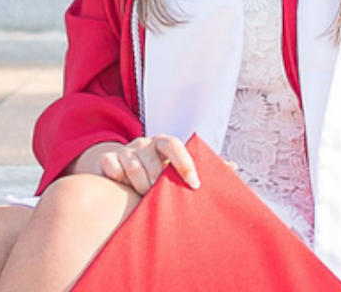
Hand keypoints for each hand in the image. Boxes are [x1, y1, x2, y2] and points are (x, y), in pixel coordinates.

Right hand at [78, 135, 199, 194]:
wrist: (121, 176)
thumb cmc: (157, 176)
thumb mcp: (177, 171)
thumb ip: (203, 168)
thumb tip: (232, 166)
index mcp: (163, 144)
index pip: (174, 146)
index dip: (185, 163)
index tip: (194, 184)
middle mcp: (144, 144)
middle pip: (153, 161)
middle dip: (157, 183)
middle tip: (160, 197)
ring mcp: (125, 150)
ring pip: (133, 167)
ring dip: (140, 185)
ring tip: (143, 197)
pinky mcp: (107, 159)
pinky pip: (112, 166)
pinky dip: (118, 178)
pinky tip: (122, 187)